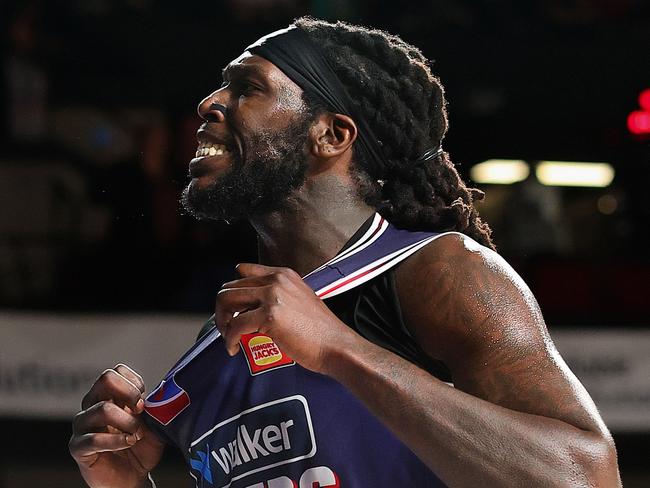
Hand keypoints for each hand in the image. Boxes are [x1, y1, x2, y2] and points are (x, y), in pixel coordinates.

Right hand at [69, 364, 164, 487]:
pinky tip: (128, 443)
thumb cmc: (141, 447)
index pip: (116, 372)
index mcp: (109, 396)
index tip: (143, 401)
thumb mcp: (152, 423)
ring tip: (137, 435)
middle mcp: (92, 406)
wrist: (132, 478)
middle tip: (140, 411)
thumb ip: (152, 406)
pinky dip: (117, 441)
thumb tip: (161, 392)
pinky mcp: (78, 447)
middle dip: (130, 393)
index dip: (134, 383)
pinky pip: (93, 439)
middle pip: (105, 379)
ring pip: (103, 409)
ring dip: (127, 422)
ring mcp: (82, 426)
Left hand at [215, 263, 359, 373]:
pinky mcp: (269, 316)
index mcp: (284, 275)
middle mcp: (276, 281)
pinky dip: (229, 339)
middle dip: (222, 309)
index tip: (232, 308)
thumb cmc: (321, 331)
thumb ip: (280, 296)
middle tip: (227, 327)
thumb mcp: (301, 300)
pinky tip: (234, 348)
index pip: (244, 270)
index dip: (233, 291)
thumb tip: (255, 306)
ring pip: (226, 301)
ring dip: (221, 321)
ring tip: (229, 336)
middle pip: (230, 287)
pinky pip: (235, 325)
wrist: (336, 346)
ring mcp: (272, 296)